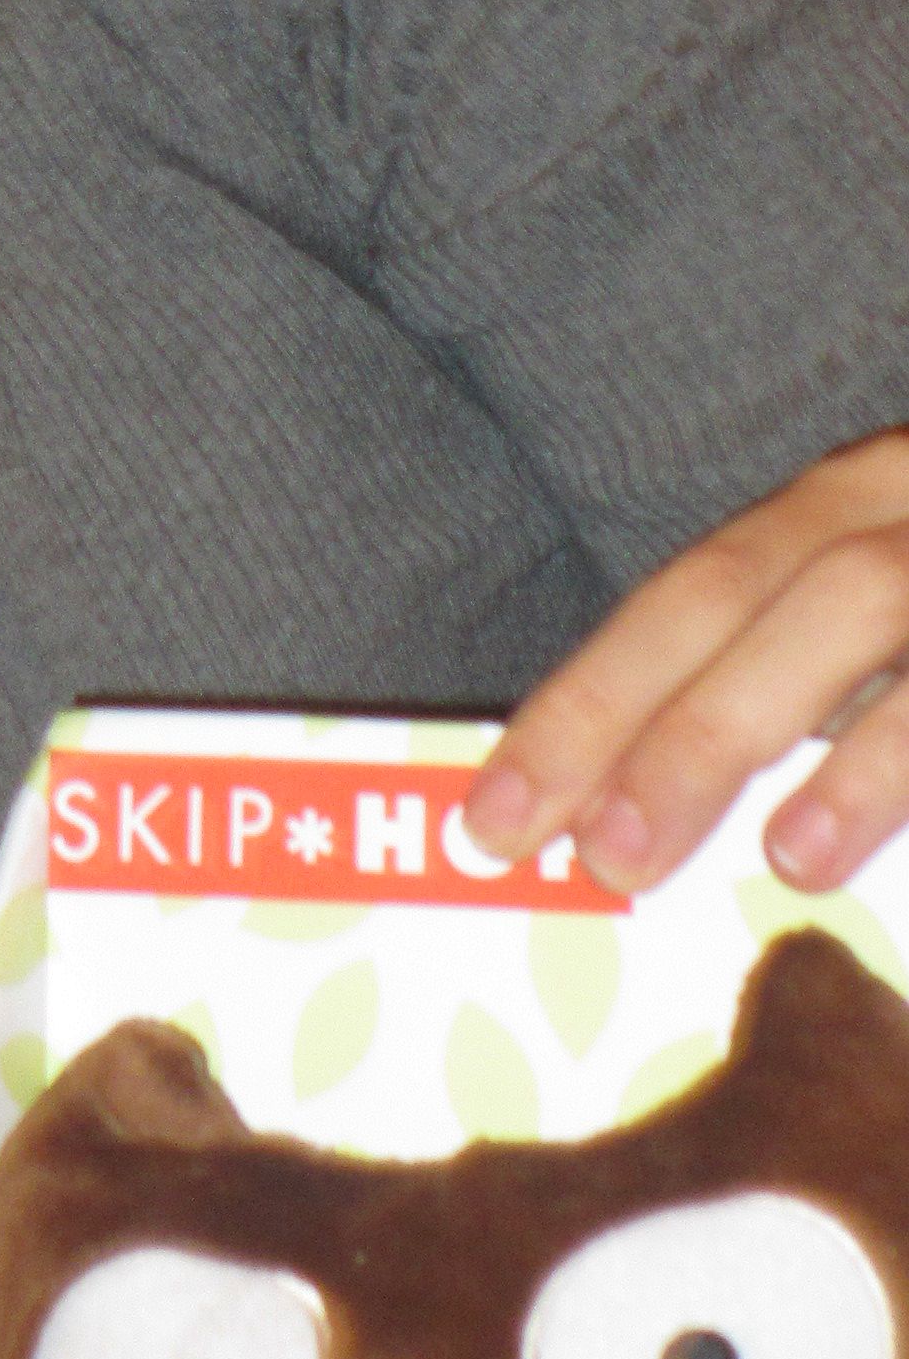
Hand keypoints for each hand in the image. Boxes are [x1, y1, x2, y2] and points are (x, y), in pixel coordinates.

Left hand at [464, 431, 908, 898]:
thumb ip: (779, 682)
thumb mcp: (876, 608)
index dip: (586, 700)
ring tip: (789, 860)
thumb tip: (623, 816)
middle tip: (601, 860)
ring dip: (856, 742)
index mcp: (861, 498)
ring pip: (902, 605)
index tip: (490, 817)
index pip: (693, 591)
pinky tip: (897, 835)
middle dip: (683, 726)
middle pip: (791, 592)